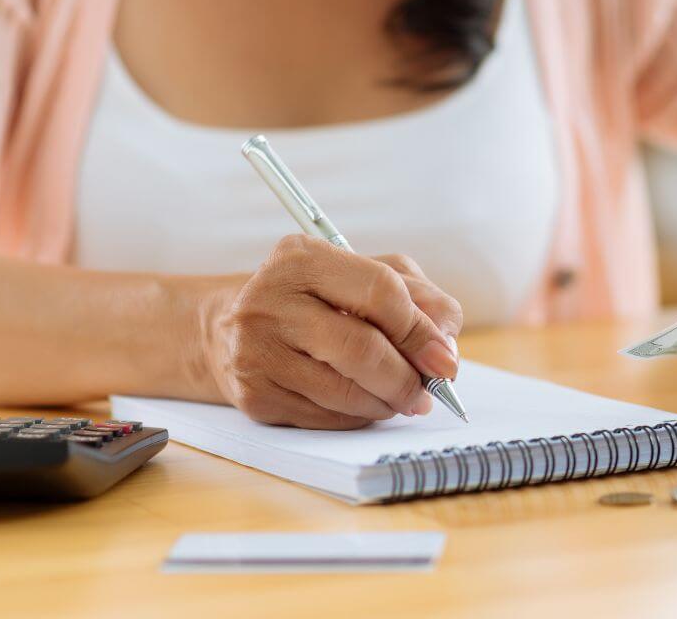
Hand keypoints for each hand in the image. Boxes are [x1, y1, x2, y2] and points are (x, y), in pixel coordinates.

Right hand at [202, 235, 462, 428]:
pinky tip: (364, 405)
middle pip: (362, 349)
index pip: (380, 292)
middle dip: (407, 377)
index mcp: (301, 258)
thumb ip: (415, 295)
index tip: (446, 358)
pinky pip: (325, 417)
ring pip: (345, 392)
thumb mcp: (362, 275)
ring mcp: (256, 351)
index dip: (421, 331)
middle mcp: (270, 301)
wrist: (229, 330)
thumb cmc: (312, 298)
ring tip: (401, 398)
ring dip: (387, 402)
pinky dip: (358, 417)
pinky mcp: (254, 396)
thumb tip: (447, 339)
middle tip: (428, 391)